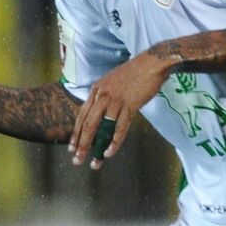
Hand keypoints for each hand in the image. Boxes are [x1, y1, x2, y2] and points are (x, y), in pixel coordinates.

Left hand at [69, 53, 170, 168]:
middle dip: (82, 145)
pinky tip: (109, 152)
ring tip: (94, 163)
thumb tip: (102, 109)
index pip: (82, 115)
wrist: (152, 62)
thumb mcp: (114, 80)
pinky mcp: (129, 105)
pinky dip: (114, 142)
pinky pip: (120, 128)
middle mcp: (102, 96)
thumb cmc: (137, 72)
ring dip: (96, 148)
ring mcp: (115, 101)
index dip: (76, 133)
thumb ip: (105, 94)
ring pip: (102, 128)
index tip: (72, 147)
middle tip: (77, 160)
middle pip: (88, 125)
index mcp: (97, 89)